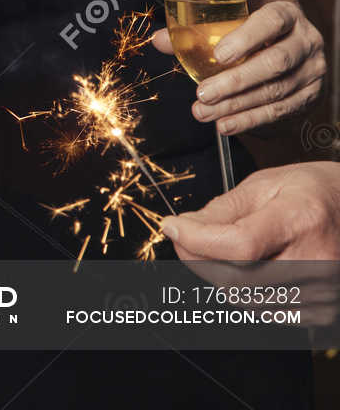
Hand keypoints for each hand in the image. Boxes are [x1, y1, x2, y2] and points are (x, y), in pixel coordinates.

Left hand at [151, 0, 325, 134]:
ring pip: (276, 91)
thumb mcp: (231, 24)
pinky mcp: (312, 96)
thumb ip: (195, 32)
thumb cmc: (253, 32)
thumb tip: (159, 40)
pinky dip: (251, 120)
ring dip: (237, 106)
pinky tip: (226, 124)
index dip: (246, 38)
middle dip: (236, 81)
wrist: (288, 43)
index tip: (218, 55)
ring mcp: (313, 70)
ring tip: (204, 112)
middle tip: (203, 93)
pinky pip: (281, 111)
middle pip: (275, 62)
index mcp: (287, 15)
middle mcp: (306, 41)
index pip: (271, 21)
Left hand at [163, 162, 339, 326]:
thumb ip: (222, 210)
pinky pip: (265, 313)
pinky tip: (248, 270)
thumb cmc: (313, 193)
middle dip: (197, 260)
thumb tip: (183, 228)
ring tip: (217, 251)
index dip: (197, 240)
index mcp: (303, 219)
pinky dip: (245, 294)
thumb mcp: (265, 185)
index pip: (240, 245)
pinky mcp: (323, 313)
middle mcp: (319, 260)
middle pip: (237, 280)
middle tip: (183, 239)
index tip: (173, 227)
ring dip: (218, 278)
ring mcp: (325, 292)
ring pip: (246, 301)